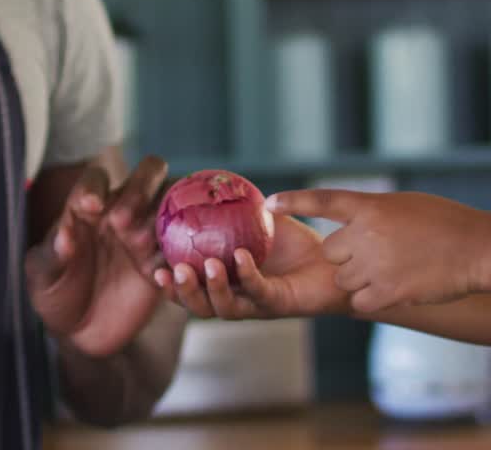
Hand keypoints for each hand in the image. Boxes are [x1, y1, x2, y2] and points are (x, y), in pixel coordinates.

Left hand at [24, 156, 169, 357]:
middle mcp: (123, 210)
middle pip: (149, 173)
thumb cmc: (56, 294)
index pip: (97, 177)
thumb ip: (52, 256)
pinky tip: (158, 273)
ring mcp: (148, 233)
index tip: (89, 206)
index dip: (94, 186)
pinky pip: (184, 247)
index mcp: (90, 206)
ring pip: (173, 203)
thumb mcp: (43, 278)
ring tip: (144, 244)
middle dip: (140, 188)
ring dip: (164, 217)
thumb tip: (63, 236)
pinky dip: (177, 254)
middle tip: (121, 220)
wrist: (81, 332)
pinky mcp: (164, 262)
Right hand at [154, 212, 349, 319]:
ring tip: (205, 266)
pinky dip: (247, 274)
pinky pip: (259, 292)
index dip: (170, 284)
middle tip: (171, 270)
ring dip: (211, 288)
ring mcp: (259, 305)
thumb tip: (204, 182)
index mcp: (228, 284)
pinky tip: (240, 256)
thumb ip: (233, 208)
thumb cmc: (298, 243)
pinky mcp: (281, 304)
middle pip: (201, 306)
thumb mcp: (260, 221)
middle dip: (183, 292)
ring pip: (225, 308)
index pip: (191, 289)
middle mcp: (240, 299)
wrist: (337, 261)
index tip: (153, 265)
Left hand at [269, 190, 490, 314]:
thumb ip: (372, 214)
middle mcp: (367, 234)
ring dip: (359, 278)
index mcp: (370, 206)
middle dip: (347, 256)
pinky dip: (372, 299)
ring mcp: (375, 264)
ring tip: (394, 270)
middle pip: (332, 252)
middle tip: (380, 254)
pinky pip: (360, 301)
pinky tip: (395, 289)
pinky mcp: (387, 292)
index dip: (294, 201)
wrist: (477, 249)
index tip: (269, 203)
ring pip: (343, 278)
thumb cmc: (445, 223)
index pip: (322, 201)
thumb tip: (349, 222)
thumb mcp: (404, 205)